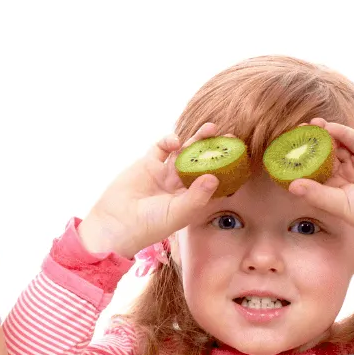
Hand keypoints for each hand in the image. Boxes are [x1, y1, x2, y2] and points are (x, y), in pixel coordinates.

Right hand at [77, 124, 224, 257]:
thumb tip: (214, 177)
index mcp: (191, 199)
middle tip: (229, 137)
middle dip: (214, 150)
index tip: (238, 155)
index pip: (213, 180)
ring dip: (196, 140)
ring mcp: (164, 173)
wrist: (115, 223)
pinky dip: (169, 142)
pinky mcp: (147, 164)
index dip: (226, 168)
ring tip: (210, 128)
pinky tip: (175, 142)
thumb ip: (196, 196)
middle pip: (201, 163)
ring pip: (184, 152)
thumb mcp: (177, 214)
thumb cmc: (148, 226)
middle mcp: (179, 185)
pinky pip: (161, 148)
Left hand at [287, 118, 353, 248]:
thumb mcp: (340, 204)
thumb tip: (291, 186)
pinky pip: (353, 139)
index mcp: (334, 191)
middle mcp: (344, 175)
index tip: (282, 155)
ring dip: (321, 136)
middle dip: (307, 146)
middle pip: (321, 156)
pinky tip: (327, 127)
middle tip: (290, 135)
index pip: (312, 174)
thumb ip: (317, 193)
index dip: (298, 165)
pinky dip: (340, 132)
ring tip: (306, 127)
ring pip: (335, 145)